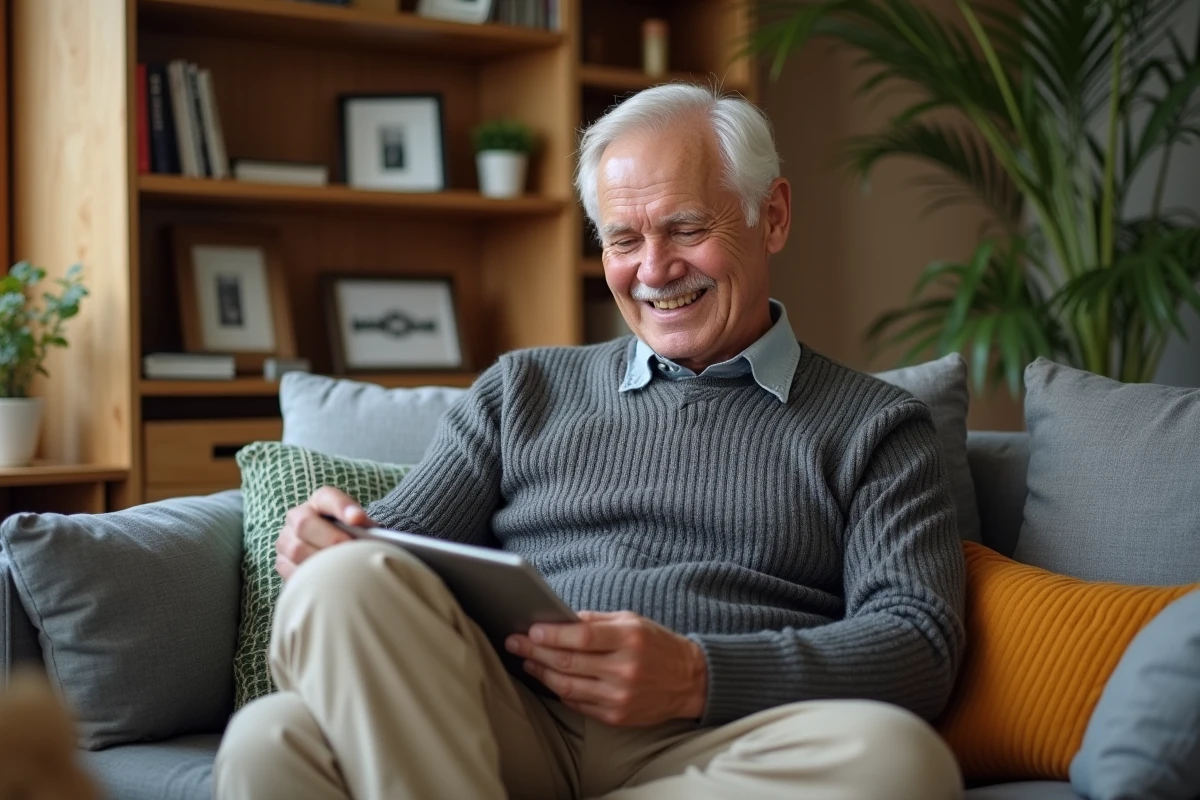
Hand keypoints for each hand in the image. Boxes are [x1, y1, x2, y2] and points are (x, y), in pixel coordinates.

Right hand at [274, 486, 373, 579]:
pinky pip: (290, 570)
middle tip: (348, 550)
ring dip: (320, 561)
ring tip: (341, 570)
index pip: (328, 498)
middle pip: (304, 523)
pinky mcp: (282, 562)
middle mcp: (298, 517)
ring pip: (296, 550)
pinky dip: (309, 577)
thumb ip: (364, 528)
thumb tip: (371, 539)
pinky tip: (326, 582)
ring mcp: (286, 540)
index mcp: (320, 502)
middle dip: (329, 539)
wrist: (334, 550)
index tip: (358, 519)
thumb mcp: (360, 527)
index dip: (342, 507)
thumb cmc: (351, 536)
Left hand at [505, 611, 706, 726]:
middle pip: (568, 662)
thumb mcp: (632, 621)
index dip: (552, 635)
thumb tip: (559, 620)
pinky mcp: (616, 716)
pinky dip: (559, 690)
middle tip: (515, 643)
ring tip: (527, 661)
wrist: (689, 681)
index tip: (530, 631)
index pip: (581, 638)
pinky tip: (549, 678)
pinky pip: (577, 703)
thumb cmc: (657, 645)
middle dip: (535, 652)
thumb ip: (596, 621)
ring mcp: (619, 696)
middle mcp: (624, 669)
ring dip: (541, 672)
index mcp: (629, 639)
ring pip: (567, 686)